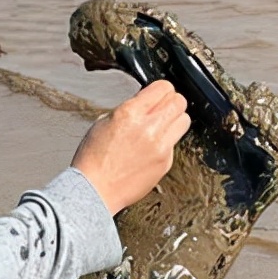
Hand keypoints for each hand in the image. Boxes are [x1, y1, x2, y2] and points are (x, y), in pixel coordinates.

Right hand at [71, 80, 190, 213]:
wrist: (94, 190)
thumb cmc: (93, 160)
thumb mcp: (102, 123)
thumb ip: (128, 110)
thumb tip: (144, 104)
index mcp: (130, 114)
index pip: (163, 88)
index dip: (160, 90)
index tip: (157, 94)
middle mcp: (149, 128)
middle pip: (179, 102)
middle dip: (171, 102)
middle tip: (161, 108)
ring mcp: (160, 146)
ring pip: (184, 121)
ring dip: (174, 120)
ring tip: (160, 126)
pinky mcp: (165, 162)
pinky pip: (174, 143)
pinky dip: (166, 142)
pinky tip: (150, 148)